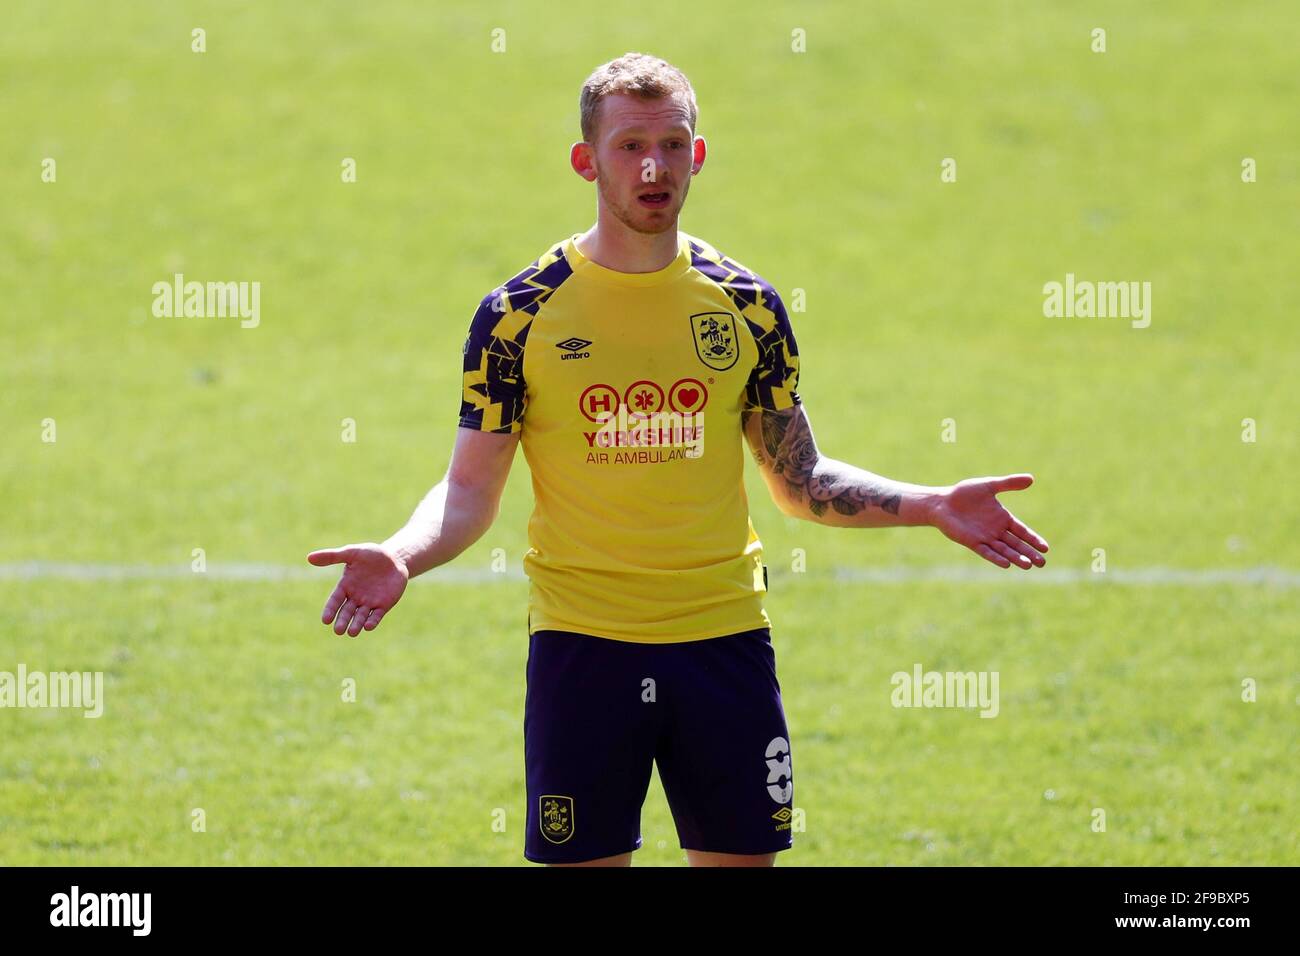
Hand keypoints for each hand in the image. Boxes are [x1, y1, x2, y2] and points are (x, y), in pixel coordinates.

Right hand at [307, 543, 409, 635]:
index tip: (325, 620)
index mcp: (345, 586)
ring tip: (352, 632)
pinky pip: (377, 615)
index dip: (330, 610)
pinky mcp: (384, 605)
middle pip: (346, 612)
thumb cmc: (371, 554)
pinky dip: (372, 621)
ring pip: (361, 617)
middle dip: (342, 621)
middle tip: (338, 630)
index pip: (335, 601)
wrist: (394, 558)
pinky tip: (368, 626)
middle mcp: (355, 597)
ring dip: (356, 625)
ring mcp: (369, 602)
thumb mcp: (352, 553)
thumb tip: (309, 557)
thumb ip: (332, 556)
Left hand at [930, 474, 1049, 568]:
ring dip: (1016, 558)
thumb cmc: (964, 493)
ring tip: (1029, 565)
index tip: (1046, 548)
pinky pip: (987, 552)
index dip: (1033, 539)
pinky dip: (996, 558)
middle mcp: (996, 531)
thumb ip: (1009, 483)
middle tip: (1043, 563)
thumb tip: (1031, 478)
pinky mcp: (972, 542)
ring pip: (1004, 551)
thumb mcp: (989, 486)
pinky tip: (1007, 564)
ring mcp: (985, 538)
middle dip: (1029, 553)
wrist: (942, 502)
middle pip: (1017, 544)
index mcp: (1003, 518)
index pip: (1022, 531)